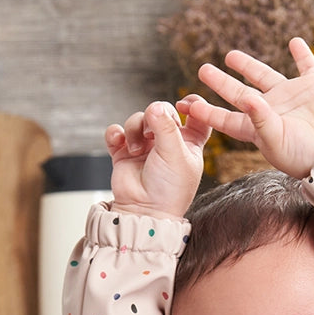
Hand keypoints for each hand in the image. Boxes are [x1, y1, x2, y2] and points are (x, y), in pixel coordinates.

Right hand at [104, 101, 209, 218]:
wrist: (144, 211)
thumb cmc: (168, 189)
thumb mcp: (175, 154)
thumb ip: (166, 126)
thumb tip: (155, 105)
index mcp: (189, 144)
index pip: (197, 117)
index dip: (193, 105)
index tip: (183, 103)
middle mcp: (168, 143)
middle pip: (162, 111)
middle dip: (155, 116)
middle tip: (152, 133)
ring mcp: (145, 147)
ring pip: (138, 119)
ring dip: (135, 129)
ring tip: (136, 149)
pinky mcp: (125, 152)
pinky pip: (117, 131)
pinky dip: (115, 134)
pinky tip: (119, 142)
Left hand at [178, 38, 313, 178]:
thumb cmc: (304, 156)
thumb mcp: (277, 141)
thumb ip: (260, 119)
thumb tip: (247, 97)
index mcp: (259, 127)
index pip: (227, 119)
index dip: (208, 112)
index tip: (189, 104)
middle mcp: (272, 110)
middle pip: (240, 94)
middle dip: (221, 83)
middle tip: (203, 70)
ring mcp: (292, 98)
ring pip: (265, 76)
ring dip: (248, 66)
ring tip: (230, 56)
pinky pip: (307, 66)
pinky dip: (302, 54)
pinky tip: (294, 43)